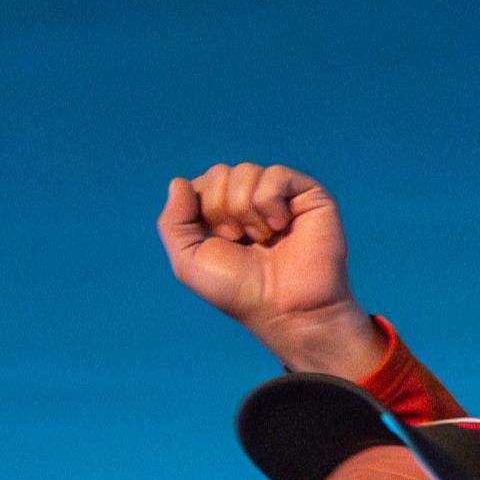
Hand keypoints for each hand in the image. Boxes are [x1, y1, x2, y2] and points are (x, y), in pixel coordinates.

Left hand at [157, 162, 383, 377]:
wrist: (284, 307)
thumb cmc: (239, 290)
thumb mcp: (188, 260)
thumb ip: (173, 222)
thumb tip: (177, 181)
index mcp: (221, 212)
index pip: (199, 183)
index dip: (201, 210)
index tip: (218, 240)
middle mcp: (249, 199)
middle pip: (219, 173)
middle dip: (221, 210)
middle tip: (240, 240)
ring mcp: (279, 195)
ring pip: (245, 171)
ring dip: (245, 210)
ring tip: (261, 238)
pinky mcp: (307, 194)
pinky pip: (275, 174)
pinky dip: (269, 202)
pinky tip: (280, 226)